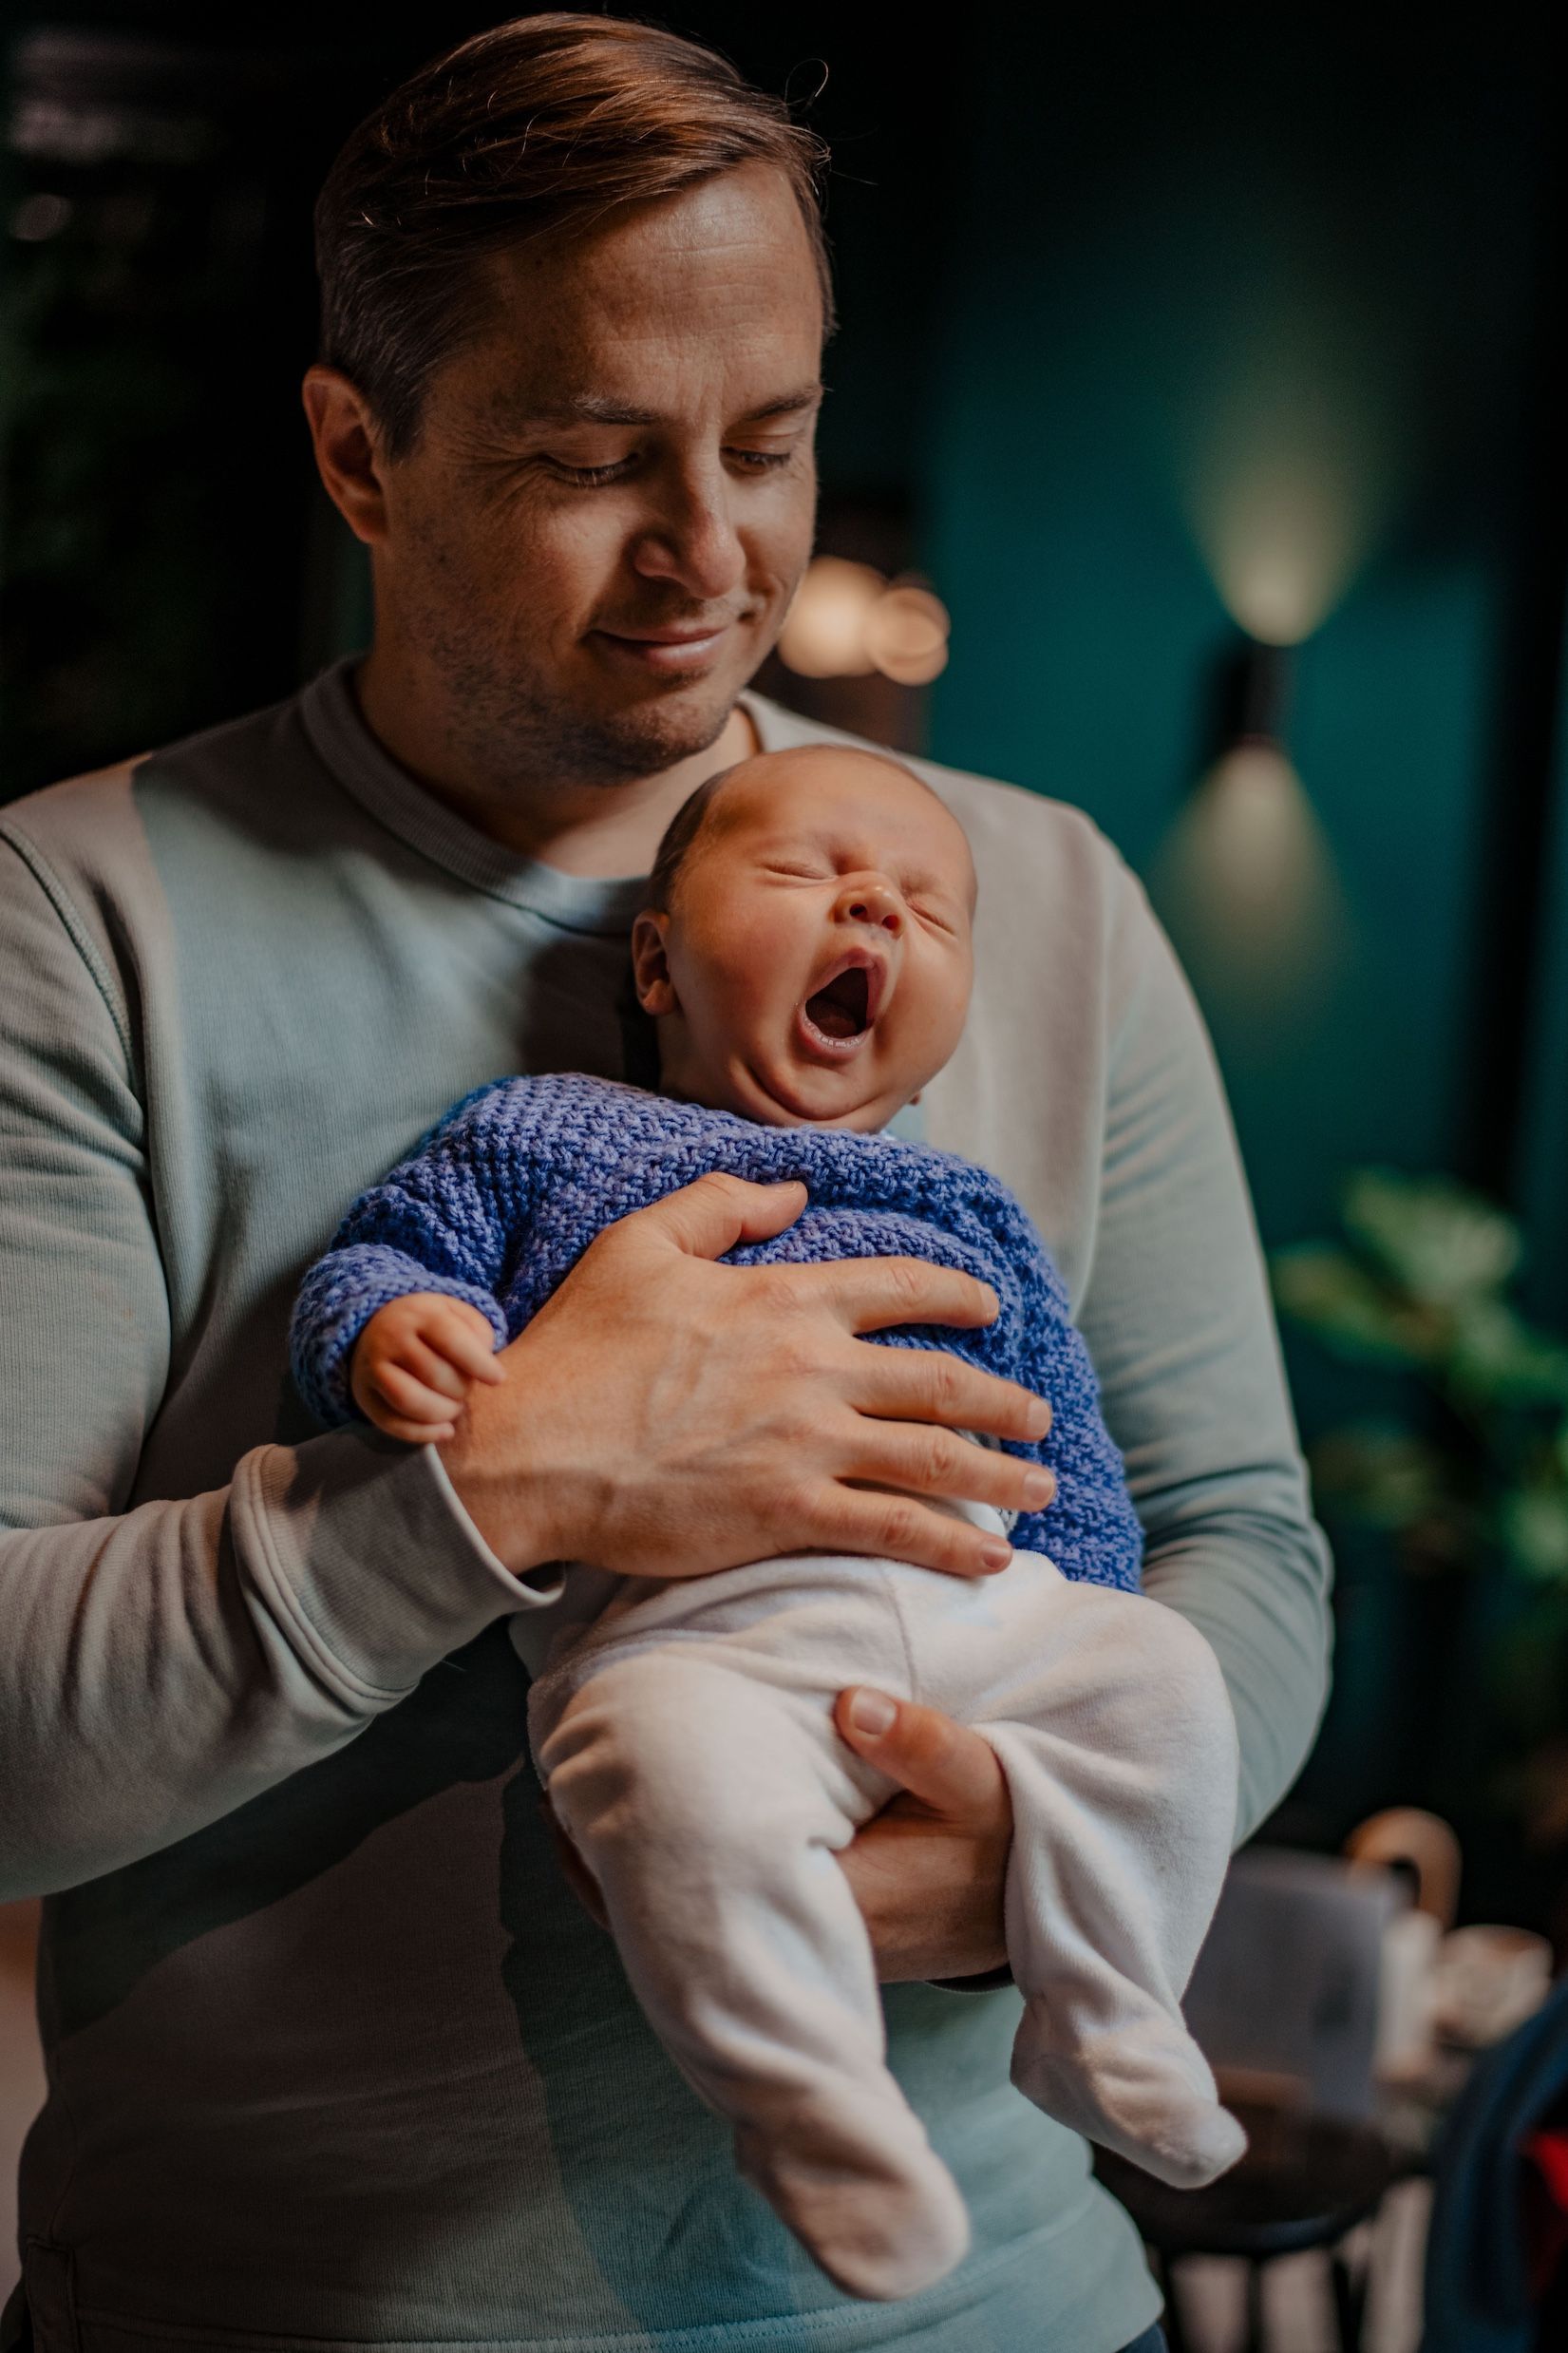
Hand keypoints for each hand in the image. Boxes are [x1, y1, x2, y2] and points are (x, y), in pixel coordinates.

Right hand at [350, 1293, 503, 1442]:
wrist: (379, 1328)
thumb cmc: (432, 1326)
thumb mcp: (458, 1314)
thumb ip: (479, 1333)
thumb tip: (487, 1369)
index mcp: (418, 1314)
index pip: (452, 1340)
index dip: (479, 1364)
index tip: (498, 1379)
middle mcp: (389, 1338)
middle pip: (435, 1374)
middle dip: (461, 1389)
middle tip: (467, 1389)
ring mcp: (372, 1367)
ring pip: (411, 1401)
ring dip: (443, 1412)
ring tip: (455, 1408)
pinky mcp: (363, 1395)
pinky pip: (391, 1424)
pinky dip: (423, 1434)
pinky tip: (445, 1431)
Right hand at [439, 1172, 1052, 1580]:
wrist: (530, 1450)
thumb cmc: (577, 1349)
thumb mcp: (638, 1245)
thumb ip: (720, 1207)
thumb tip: (791, 1191)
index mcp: (784, 1298)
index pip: (901, 1286)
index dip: (958, 1295)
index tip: (990, 1307)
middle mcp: (814, 1367)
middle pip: (943, 1381)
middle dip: (1006, 1401)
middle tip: (1039, 1416)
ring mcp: (808, 1444)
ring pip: (939, 1457)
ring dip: (1004, 1475)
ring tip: (1042, 1486)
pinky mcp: (790, 1514)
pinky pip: (898, 1528)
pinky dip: (956, 1544)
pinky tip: (994, 1558)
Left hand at [539, 1687, 1012, 1986]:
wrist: (1048, 1899)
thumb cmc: (1013, 1838)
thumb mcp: (988, 1785)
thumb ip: (929, 1746)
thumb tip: (853, 1703)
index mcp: (839, 1900)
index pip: (702, 1891)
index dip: (628, 1853)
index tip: (574, 1792)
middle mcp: (804, 1936)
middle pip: (672, 1914)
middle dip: (607, 1856)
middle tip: (552, 1785)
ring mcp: (801, 1939)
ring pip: (687, 1911)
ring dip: (636, 1860)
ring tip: (579, 1792)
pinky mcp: (804, 1928)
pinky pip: (717, 1902)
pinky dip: (675, 1863)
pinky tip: (650, 1810)